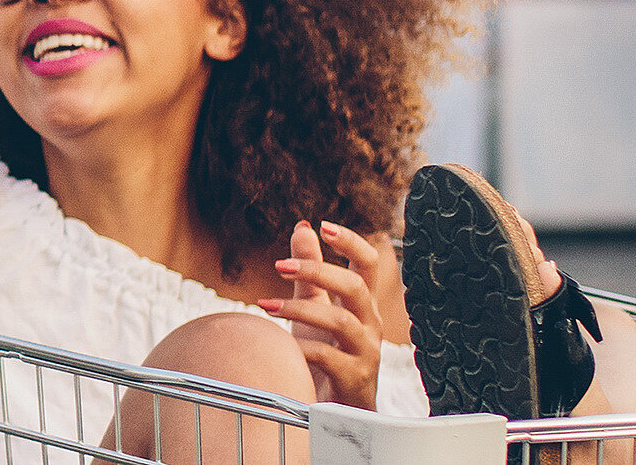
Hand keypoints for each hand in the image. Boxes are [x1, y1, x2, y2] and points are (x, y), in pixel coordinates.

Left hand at [260, 221, 404, 406]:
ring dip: (299, 310)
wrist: (337, 410)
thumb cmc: (327, 355)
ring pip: (341, 321)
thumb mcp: (317, 308)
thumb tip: (303, 227)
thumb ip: (311, 272)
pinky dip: (301, 349)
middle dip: (317, 272)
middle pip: (355, 287)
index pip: (368, 264)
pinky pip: (329, 358)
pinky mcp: (354, 379)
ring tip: (265, 306)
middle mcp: (370, 324)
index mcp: (362, 304)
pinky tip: (280, 346)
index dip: (351, 242)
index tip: (323, 225)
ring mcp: (365, 352)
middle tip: (280, 266)